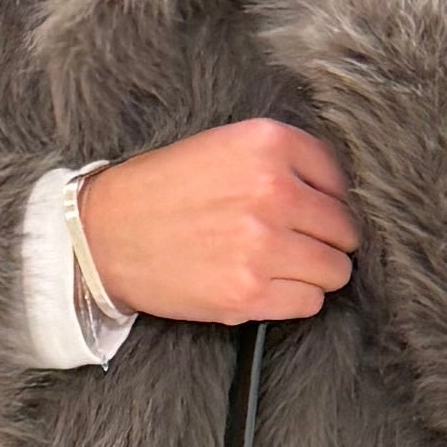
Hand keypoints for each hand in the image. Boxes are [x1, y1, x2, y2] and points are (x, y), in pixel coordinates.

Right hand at [73, 120, 358, 326]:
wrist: (103, 236)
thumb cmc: (162, 191)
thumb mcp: (222, 146)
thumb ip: (282, 160)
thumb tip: (338, 196)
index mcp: (267, 144)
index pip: (339, 179)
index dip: (327, 199)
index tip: (309, 210)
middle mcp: (273, 191)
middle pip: (344, 229)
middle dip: (326, 239)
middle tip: (294, 241)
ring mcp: (264, 245)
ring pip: (335, 269)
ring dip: (315, 271)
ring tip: (280, 264)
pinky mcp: (250, 293)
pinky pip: (310, 302)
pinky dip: (295, 298)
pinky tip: (265, 284)